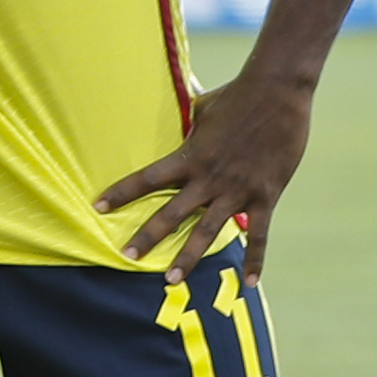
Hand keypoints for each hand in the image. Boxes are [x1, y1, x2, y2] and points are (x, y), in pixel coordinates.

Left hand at [99, 66, 314, 280]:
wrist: (279, 93)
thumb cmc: (237, 95)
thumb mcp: (202, 108)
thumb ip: (188, 123)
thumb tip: (173, 113)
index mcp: (190, 156)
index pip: (147, 178)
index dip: (121, 193)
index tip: (97, 207)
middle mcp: (209, 178)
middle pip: (171, 213)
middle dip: (148, 236)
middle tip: (126, 257)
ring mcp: (238, 190)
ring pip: (208, 231)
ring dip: (188, 257)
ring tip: (171, 279)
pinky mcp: (266, 196)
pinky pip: (260, 235)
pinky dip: (255, 261)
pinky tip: (250, 283)